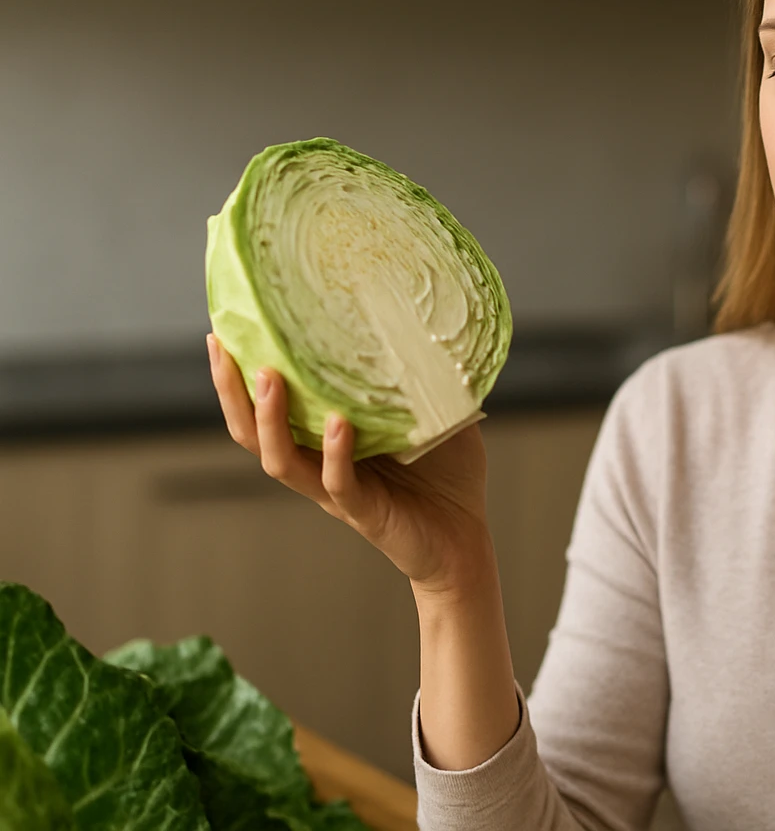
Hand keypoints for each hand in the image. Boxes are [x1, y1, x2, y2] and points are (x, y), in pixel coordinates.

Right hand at [207, 333, 494, 595]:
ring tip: (268, 377)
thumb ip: (423, 377)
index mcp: (324, 443)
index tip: (224, 330)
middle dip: (230, 392)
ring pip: (281, 460)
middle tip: (221, 348)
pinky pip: (338, 483)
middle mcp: (318, 468)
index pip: (268, 409)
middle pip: (252, 434)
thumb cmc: (447, 477)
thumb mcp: (434, 414)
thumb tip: (426, 322)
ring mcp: (337, 493)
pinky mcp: (364, 514)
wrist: (467, 540)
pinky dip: (335, 453)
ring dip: (270, 419)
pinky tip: (338, 424)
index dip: (239, 377)